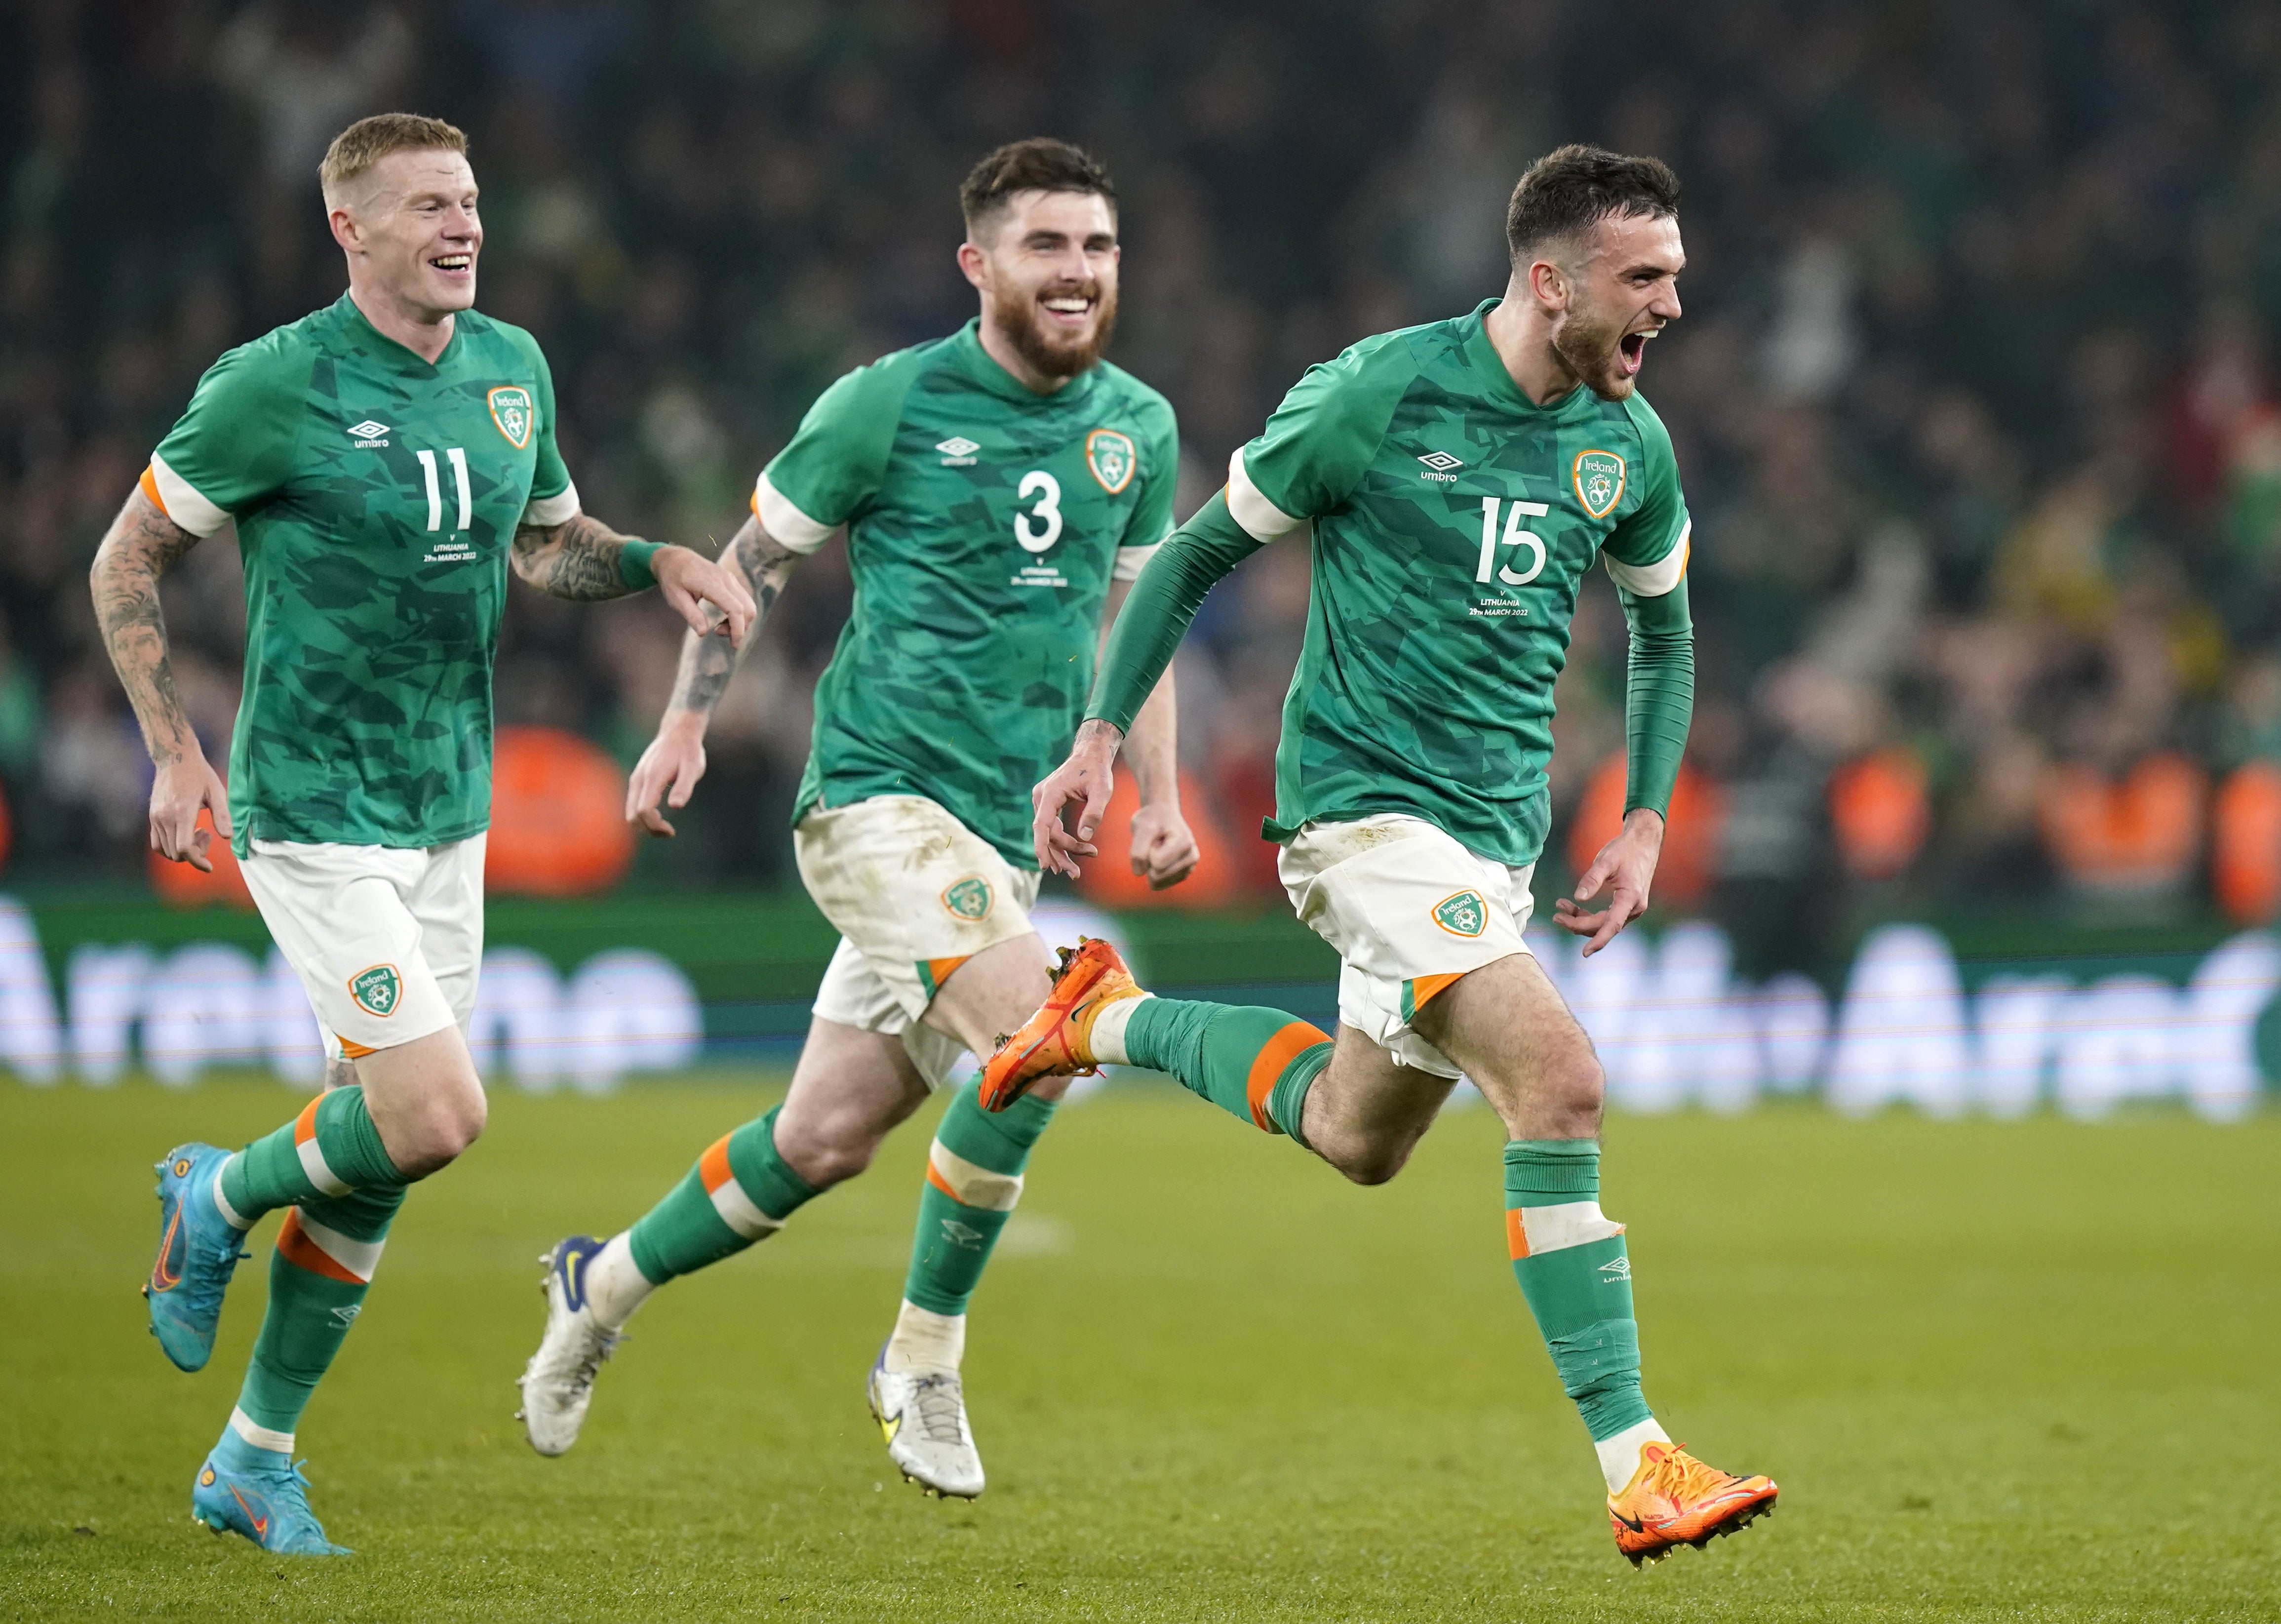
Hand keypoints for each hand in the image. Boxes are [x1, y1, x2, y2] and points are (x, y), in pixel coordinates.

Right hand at [149, 755, 231, 871]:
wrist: (175, 758)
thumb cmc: (199, 774)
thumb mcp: (217, 791)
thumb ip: (222, 815)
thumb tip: (229, 837)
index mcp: (182, 813)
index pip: (185, 848)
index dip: (198, 862)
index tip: (210, 867)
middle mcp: (165, 818)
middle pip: (177, 853)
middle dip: (195, 854)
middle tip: (207, 835)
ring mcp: (156, 818)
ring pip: (166, 851)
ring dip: (184, 850)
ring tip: (198, 832)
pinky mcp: (152, 817)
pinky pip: (157, 843)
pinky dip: (171, 847)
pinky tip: (185, 832)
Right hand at [625, 712, 708, 837]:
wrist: (677, 732)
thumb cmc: (688, 751)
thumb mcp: (693, 768)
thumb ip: (684, 786)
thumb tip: (676, 806)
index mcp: (652, 778)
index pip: (644, 811)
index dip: (655, 825)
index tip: (671, 830)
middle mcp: (639, 780)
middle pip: (633, 815)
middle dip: (650, 828)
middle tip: (670, 831)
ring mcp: (636, 780)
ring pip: (630, 812)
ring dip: (645, 824)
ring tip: (665, 826)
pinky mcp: (637, 780)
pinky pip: (633, 804)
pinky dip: (642, 815)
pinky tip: (659, 815)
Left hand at [654, 545, 756, 647]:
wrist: (674, 558)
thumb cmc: (672, 578)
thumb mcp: (676, 598)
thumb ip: (691, 615)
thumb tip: (703, 633)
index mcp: (713, 584)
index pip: (735, 609)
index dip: (738, 629)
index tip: (734, 644)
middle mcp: (726, 580)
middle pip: (747, 608)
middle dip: (740, 627)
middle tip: (719, 633)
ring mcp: (730, 578)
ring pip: (748, 604)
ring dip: (740, 621)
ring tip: (720, 627)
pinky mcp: (731, 580)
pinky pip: (743, 599)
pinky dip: (739, 613)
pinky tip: (724, 617)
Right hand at [1032, 720, 1122, 877]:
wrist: (1091, 754)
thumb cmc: (1098, 770)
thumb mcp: (1102, 791)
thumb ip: (1094, 813)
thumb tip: (1085, 837)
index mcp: (1051, 793)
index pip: (1041, 825)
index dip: (1042, 847)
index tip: (1045, 866)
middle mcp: (1042, 797)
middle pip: (1045, 834)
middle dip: (1059, 855)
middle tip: (1075, 874)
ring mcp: (1043, 801)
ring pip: (1048, 833)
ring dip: (1063, 851)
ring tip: (1077, 869)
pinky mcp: (1048, 804)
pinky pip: (1051, 827)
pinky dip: (1062, 841)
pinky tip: (1077, 850)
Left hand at [1128, 798, 1199, 889]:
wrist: (1162, 815)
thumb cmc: (1153, 819)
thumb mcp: (1142, 827)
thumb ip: (1138, 850)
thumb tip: (1139, 873)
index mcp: (1185, 843)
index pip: (1156, 863)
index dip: (1147, 850)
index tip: (1155, 836)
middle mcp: (1191, 857)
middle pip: (1156, 876)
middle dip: (1148, 860)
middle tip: (1155, 843)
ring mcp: (1188, 868)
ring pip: (1156, 883)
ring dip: (1150, 866)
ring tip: (1158, 850)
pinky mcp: (1181, 876)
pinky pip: (1158, 885)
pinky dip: (1153, 873)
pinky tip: (1160, 858)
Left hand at [1553, 807, 1663, 956]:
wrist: (1643, 842)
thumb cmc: (1625, 850)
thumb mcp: (1605, 861)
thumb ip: (1591, 880)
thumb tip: (1578, 898)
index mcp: (1631, 898)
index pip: (1612, 925)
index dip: (1598, 940)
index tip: (1584, 953)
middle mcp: (1634, 908)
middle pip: (1602, 926)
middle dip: (1577, 924)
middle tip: (1556, 915)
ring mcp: (1632, 908)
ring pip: (1603, 923)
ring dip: (1581, 919)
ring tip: (1560, 906)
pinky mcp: (1627, 906)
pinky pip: (1606, 917)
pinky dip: (1588, 914)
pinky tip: (1573, 906)